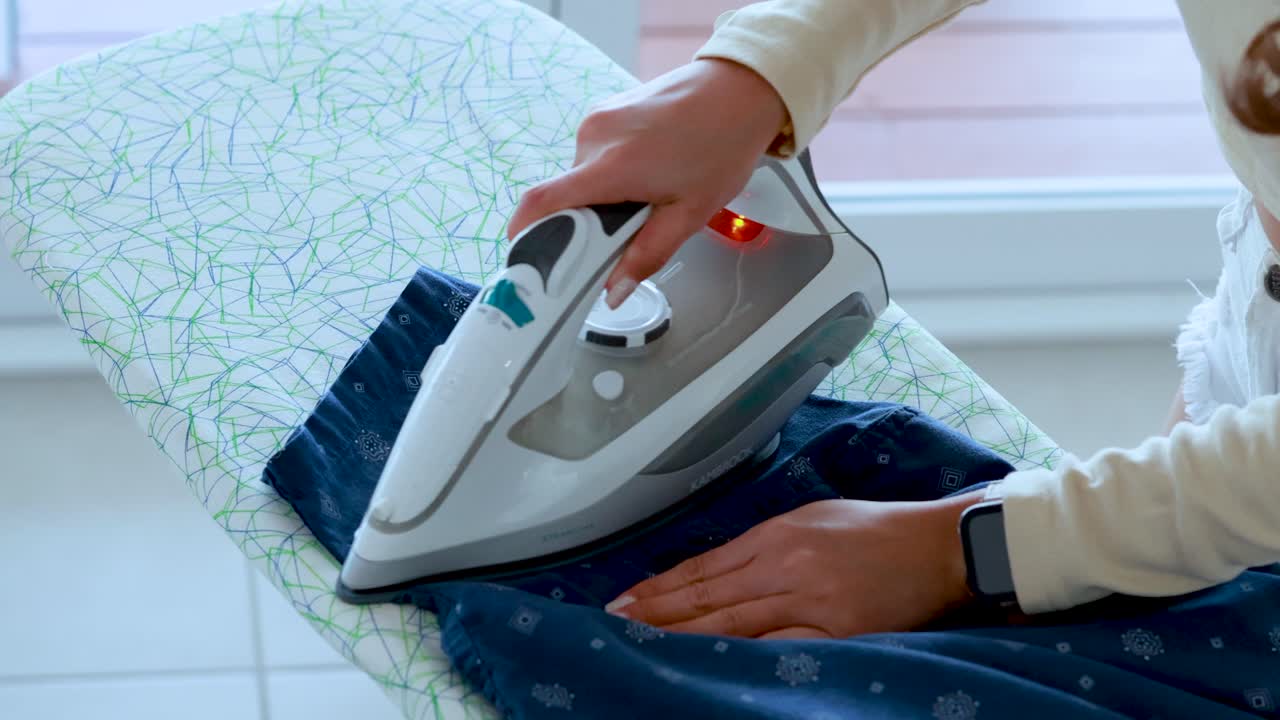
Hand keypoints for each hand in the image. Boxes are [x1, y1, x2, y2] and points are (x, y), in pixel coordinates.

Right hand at [506, 58, 787, 307]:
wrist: (741, 89)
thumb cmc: (722, 147)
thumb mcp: (689, 214)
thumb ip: (646, 256)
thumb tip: (613, 292)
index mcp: (611, 166)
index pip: (542, 202)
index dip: (523, 234)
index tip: (525, 259)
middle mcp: (594, 137)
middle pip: (566, 195)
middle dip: (587, 220)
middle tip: (625, 230)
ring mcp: (597, 118)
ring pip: (583, 175)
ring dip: (603, 194)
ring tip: (648, 192)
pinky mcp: (605, 108)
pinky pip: (595, 152)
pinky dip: (611, 171)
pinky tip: (648, 169)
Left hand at [604, 494, 982, 638]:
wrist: (939, 545)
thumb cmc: (878, 530)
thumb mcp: (814, 519)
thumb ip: (767, 543)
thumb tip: (722, 568)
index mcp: (776, 532)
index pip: (703, 566)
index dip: (660, 586)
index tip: (624, 599)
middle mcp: (785, 564)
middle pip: (707, 596)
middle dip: (657, 613)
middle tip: (615, 624)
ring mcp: (809, 599)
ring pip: (732, 623)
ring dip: (683, 636)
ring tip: (643, 643)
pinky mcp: (836, 630)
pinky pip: (777, 646)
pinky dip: (739, 656)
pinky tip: (708, 663)